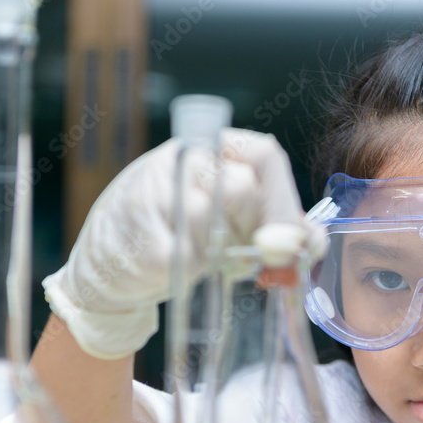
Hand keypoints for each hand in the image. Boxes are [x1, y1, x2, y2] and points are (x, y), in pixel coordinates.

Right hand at [43, 129, 318, 359]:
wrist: (107, 266)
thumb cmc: (181, 238)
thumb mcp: (229, 222)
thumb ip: (275, 227)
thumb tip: (315, 241)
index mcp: (212, 150)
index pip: (265, 155)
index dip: (286, 200)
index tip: (295, 241)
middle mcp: (182, 160)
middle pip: (241, 187)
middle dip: (253, 230)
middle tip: (248, 256)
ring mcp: (155, 192)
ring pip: (212, 224)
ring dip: (219, 255)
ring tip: (204, 260)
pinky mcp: (137, 232)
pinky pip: (185, 259)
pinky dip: (191, 272)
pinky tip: (177, 271)